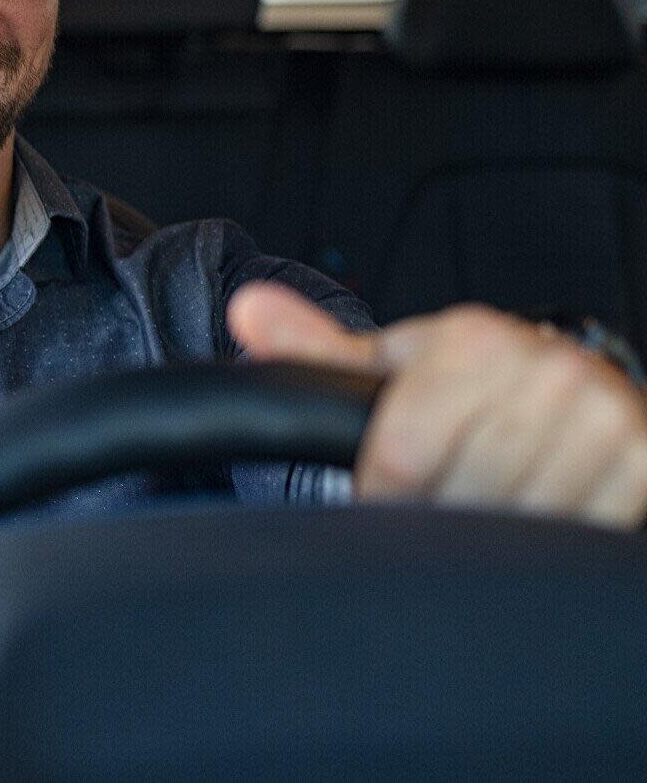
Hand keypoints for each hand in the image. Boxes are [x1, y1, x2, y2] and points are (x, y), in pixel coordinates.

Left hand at [229, 282, 646, 527]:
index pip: (403, 457)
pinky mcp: (646, 462)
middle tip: (443, 504)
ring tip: (489, 503)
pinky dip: (550, 542)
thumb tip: (246, 310)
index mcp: (475, 342)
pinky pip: (579, 534)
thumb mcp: (395, 365)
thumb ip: (318, 349)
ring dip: (496, 534)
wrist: (573, 391)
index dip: (383, 495)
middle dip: (440, 515)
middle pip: (461, 496)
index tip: (384, 497)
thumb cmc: (470, 383)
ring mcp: (605, 417)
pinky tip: (538, 510)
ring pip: (519, 522)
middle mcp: (549, 371)